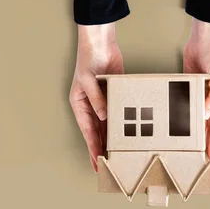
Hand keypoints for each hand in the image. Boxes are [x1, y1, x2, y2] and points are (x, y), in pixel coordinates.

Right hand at [69, 23, 123, 171]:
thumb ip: (97, 100)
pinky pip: (119, 112)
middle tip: (111, 165)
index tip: (97, 162)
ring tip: (121, 153)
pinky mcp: (114, 95)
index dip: (93, 148)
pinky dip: (122, 122)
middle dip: (103, 148)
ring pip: (109, 125)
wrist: (100, 43)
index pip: (88, 132)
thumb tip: (104, 117)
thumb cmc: (88, 60)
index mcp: (80, 105)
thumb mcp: (88, 81)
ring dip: (114, 138)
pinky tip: (129, 132)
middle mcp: (91, 106)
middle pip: (97, 132)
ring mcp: (103, 101)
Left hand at [183, 18, 209, 158]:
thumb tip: (203, 116)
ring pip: (195, 115)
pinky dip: (180, 112)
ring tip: (184, 141)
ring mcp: (202, 94)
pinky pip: (185, 103)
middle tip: (197, 153)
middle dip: (203, 138)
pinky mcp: (189, 88)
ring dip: (190, 127)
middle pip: (208, 123)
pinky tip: (174, 121)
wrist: (205, 40)